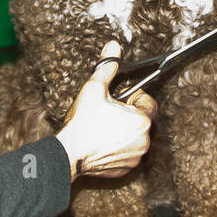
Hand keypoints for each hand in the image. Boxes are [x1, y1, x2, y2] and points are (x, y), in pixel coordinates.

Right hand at [54, 41, 155, 180]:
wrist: (69, 153)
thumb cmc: (82, 122)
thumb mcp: (94, 89)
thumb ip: (107, 67)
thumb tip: (114, 47)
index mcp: (142, 120)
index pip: (148, 101)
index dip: (132, 96)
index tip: (117, 98)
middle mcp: (144, 140)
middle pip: (141, 120)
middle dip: (127, 114)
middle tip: (107, 113)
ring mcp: (135, 157)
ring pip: (134, 138)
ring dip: (123, 131)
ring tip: (103, 128)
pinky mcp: (125, 170)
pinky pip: (127, 154)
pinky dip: (118, 149)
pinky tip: (101, 143)